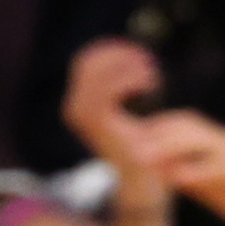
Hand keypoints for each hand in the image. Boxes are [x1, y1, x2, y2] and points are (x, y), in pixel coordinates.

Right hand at [62, 37, 167, 182]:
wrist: (140, 175)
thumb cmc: (138, 141)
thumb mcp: (126, 107)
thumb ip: (121, 84)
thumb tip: (129, 54)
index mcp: (78, 102)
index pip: (86, 60)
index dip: (112, 50)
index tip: (139, 53)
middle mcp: (73, 108)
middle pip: (90, 62)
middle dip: (120, 55)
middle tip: (148, 62)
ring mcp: (82, 116)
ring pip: (98, 73)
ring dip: (127, 67)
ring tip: (151, 74)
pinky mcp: (97, 122)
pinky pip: (108, 89)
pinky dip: (130, 80)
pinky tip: (149, 85)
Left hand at [129, 111, 224, 225]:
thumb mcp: (224, 191)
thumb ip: (198, 180)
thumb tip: (168, 174)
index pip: (188, 123)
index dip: (158, 127)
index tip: (133, 136)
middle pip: (189, 124)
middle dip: (156, 131)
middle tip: (129, 144)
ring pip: (199, 140)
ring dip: (167, 147)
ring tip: (142, 158)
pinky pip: (215, 169)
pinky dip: (192, 171)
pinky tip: (173, 179)